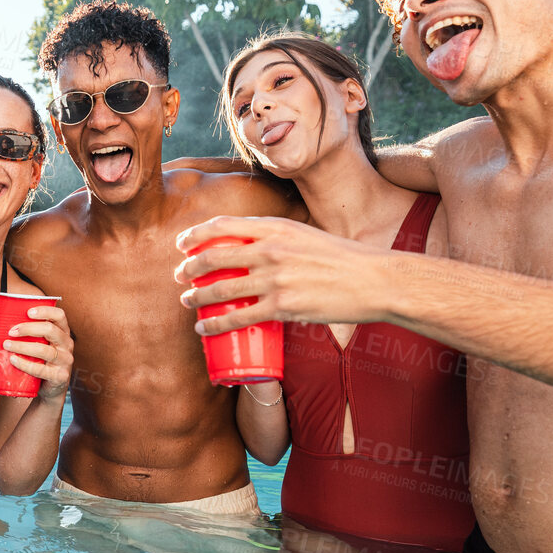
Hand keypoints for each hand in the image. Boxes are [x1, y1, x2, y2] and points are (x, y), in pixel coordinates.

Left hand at [5, 304, 73, 400]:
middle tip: (11, 331)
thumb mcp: (41, 344)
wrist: (51, 388)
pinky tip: (13, 360)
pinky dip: (24, 364)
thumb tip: (4, 322)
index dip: (45, 311)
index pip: (59, 315)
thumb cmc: (42, 361)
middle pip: (50, 330)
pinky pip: (40, 370)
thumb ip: (31, 334)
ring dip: (22, 346)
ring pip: (43, 350)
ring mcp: (65, 361)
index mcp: (63, 332)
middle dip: (28, 328)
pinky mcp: (60, 376)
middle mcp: (67, 344)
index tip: (28, 312)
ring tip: (7, 345)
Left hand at [172, 215, 390, 334]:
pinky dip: (216, 323)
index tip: (181, 243)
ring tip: (187, 301)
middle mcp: (271, 250)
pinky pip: (239, 317)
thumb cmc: (342, 258)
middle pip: (214, 257)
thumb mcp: (305, 234)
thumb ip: (278, 237)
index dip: (196, 235)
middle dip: (189, 267)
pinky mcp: (283, 307)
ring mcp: (276, 279)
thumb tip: (252, 246)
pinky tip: (204, 327)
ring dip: (197, 297)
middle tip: (179, 276)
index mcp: (276, 227)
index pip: (223, 225)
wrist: (373, 280)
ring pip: (222, 289)